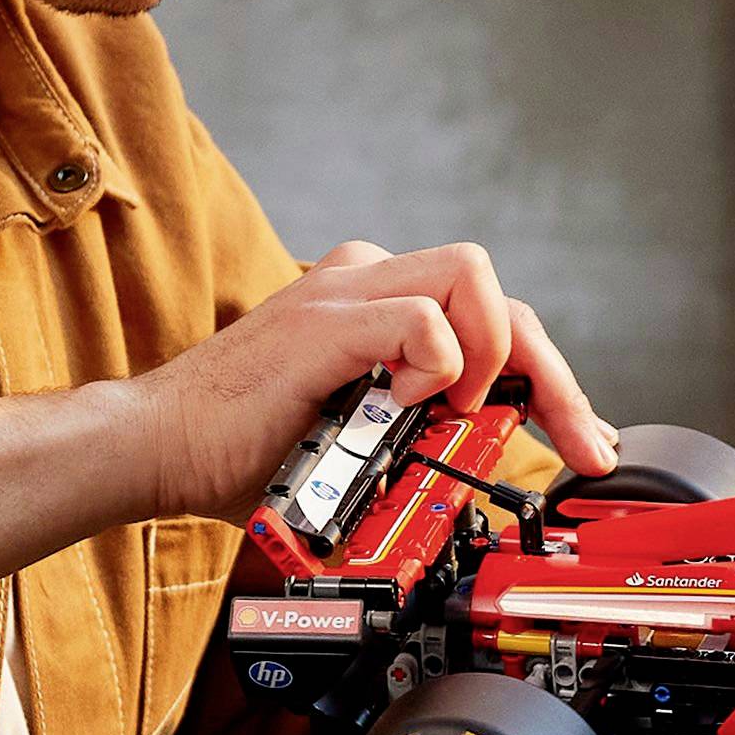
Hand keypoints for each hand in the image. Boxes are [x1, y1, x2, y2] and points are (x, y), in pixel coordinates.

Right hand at [128, 239, 619, 522]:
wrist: (151, 452)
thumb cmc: (244, 452)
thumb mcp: (360, 442)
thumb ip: (420, 432)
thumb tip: (489, 461)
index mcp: (380, 305)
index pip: (493, 317)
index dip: (550, 375)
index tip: (583, 435)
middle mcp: (368, 282)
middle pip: (499, 295)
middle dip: (553, 374)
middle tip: (577, 439)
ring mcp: (344, 293)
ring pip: (472, 274)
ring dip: (493, 352)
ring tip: (468, 411)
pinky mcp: (322, 322)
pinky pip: (417, 316)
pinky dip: (436, 363)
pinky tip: (411, 406)